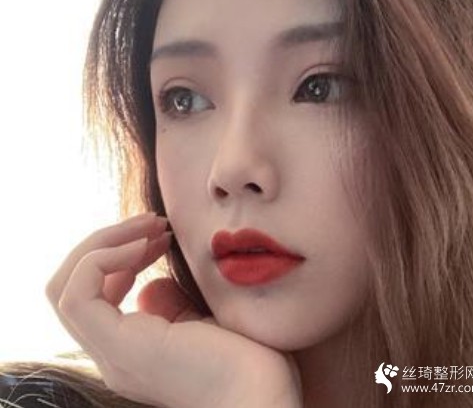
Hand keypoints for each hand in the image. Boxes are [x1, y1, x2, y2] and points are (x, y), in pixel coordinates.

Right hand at [46, 213, 302, 407]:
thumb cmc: (251, 363)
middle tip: (153, 222)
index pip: (95, 294)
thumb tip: (150, 286)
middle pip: (70, 287)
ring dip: (105, 243)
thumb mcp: (203, 322)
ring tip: (152, 226)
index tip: (161, 234)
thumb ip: (172, 306)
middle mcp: (114, 354)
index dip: (121, 254)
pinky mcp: (121, 348)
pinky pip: (77, 295)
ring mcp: (113, 354)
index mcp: (132, 349)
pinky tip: (143, 244)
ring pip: (64, 286)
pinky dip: (101, 258)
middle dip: (108, 242)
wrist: (267, 399)